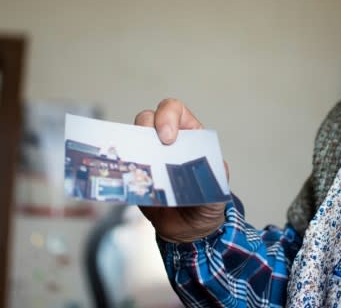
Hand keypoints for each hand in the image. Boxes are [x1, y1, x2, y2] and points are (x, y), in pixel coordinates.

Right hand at [134, 98, 226, 241]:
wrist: (190, 228)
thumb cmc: (206, 200)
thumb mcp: (217, 188)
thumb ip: (214, 177)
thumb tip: (205, 168)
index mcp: (189, 136)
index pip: (176, 111)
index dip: (168, 116)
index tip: (168, 137)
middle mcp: (165, 141)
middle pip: (147, 118)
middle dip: (146, 126)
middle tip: (153, 148)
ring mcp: (148, 157)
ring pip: (132, 138)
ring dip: (131, 146)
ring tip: (136, 162)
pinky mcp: (136, 176)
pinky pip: (123, 165)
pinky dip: (122, 169)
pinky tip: (128, 178)